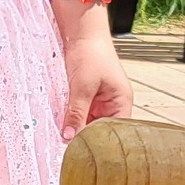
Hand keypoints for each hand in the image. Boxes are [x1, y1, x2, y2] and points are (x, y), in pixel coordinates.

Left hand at [60, 14, 132, 140]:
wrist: (81, 32)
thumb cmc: (91, 54)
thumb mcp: (83, 86)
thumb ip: (76, 113)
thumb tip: (69, 138)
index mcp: (121, 102)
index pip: (116, 133)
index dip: (101, 143)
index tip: (84, 152)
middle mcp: (113, 105)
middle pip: (100, 130)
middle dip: (86, 137)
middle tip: (69, 147)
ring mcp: (99, 102)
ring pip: (88, 124)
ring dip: (76, 128)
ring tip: (63, 138)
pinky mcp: (86, 98)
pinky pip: (79, 114)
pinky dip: (71, 119)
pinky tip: (62, 125)